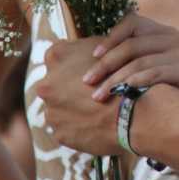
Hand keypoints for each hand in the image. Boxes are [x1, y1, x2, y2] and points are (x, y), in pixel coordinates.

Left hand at [35, 36, 123, 155]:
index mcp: (55, 58)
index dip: (75, 64)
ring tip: (96, 110)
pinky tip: (96, 124)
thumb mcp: (104, 45)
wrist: (133, 110)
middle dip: (69, 88)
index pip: (59, 57)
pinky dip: (79, 127)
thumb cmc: (122, 73)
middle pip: (54, 85)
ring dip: (73, 109)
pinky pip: (68, 129)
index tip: (87, 70)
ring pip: (60, 109)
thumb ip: (85, 46)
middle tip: (91, 91)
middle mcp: (45, 85)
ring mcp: (51, 113)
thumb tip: (84, 48)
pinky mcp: (60, 134)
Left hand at [80, 15, 178, 102]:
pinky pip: (156, 74)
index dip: (111, 37)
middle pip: (133, 44)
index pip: (133, 23)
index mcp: (164, 32)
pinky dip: (136, 82)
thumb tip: (90, 53)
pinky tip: (122, 93)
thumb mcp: (143, 68)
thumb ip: (127, 57)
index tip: (93, 56)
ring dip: (115, 79)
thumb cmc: (161, 93)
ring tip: (99, 95)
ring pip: (141, 60)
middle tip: (88, 81)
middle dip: (106, 63)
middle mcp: (177, 38)